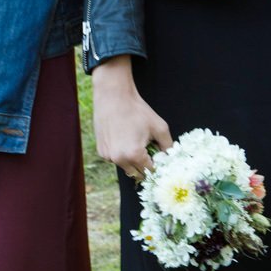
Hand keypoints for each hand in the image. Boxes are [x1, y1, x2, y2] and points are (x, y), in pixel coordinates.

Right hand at [91, 57, 171, 179]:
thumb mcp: (159, 127)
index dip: (157, 166)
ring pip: (125, 167)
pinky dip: (121, 154)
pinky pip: (115, 159)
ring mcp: (108, 156)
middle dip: (145, 166)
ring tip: (135, 142)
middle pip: (137, 174)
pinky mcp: (101, 151)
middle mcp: (119, 159)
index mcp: (134, 155)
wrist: (113, 96)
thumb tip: (169, 158)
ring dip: (132, 161)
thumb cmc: (137, 110)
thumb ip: (168, 146)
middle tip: (148, 151)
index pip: (150, 172)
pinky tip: (123, 139)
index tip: (159, 159)